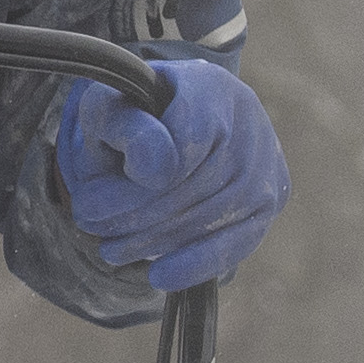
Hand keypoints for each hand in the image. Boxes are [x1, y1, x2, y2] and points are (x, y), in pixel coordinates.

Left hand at [56, 57, 285, 291]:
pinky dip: (199, 262)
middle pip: (197, 181)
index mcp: (209, 86)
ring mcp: (267, 161)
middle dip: (136, 215)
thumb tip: (154, 168)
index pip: (190, 135)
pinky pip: (240, 239)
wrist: (174, 120)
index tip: (93, 198)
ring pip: (214, 214)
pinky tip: (161, 276)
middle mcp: (248, 119)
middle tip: (92, 231)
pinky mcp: (271, 199)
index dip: (144, 173)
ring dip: (157, 240)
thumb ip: (119, 124)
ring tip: (113, 250)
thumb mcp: (107, 108)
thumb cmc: (133, 116)